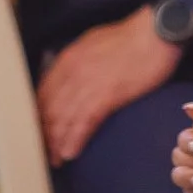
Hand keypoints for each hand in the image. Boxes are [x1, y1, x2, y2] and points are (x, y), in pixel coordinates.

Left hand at [37, 5, 179, 169]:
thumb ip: (77, 62)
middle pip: (49, 110)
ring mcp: (89, 84)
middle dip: (43, 134)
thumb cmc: (130, 37)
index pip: (43, 94)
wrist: (155, 32)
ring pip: (64, 119)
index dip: (37, 116)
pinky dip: (75, 139)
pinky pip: (85, 122)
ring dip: (57, 143)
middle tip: (43, 152)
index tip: (38, 131)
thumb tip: (70, 78)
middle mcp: (73, 72)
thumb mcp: (92, 43)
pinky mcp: (108, 95)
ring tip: (55, 160)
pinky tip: (70, 153)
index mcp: (68, 59)